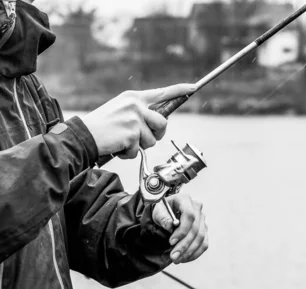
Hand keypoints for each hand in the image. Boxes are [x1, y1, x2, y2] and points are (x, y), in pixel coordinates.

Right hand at [81, 83, 196, 158]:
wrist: (82, 135)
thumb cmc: (101, 126)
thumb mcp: (121, 110)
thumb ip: (139, 113)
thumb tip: (159, 123)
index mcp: (134, 97)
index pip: (162, 92)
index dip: (180, 90)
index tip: (193, 88)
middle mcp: (136, 105)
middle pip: (163, 124)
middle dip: (156, 135)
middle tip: (140, 139)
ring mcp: (134, 119)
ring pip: (152, 140)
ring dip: (139, 146)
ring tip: (122, 141)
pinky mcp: (132, 134)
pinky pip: (138, 151)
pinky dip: (128, 154)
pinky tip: (117, 147)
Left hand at [152, 194, 208, 263]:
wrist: (167, 214)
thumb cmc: (162, 211)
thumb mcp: (157, 211)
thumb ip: (162, 217)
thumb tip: (170, 225)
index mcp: (185, 199)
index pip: (189, 215)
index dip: (182, 230)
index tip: (171, 242)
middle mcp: (197, 208)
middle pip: (195, 229)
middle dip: (184, 245)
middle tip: (173, 257)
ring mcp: (203, 219)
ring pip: (201, 238)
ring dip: (189, 251)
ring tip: (176, 260)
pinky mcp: (205, 230)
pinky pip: (204, 244)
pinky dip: (195, 253)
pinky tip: (184, 259)